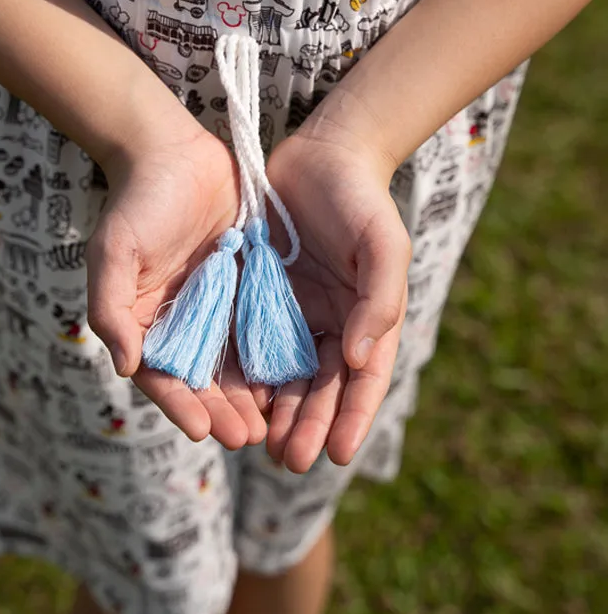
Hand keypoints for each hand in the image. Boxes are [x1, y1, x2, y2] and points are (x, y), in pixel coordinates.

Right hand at [86, 124, 267, 450]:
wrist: (173, 150)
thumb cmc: (137, 202)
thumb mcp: (113, 252)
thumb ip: (112, 309)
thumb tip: (126, 368)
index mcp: (146, 321)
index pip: (163, 376)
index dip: (180, 406)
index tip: (202, 432)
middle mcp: (182, 320)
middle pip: (203, 378)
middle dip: (224, 410)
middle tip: (250, 438)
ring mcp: (217, 304)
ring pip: (237, 360)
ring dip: (252, 393)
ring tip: (275, 422)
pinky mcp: (248, 283)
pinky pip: (262, 325)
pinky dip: (274, 353)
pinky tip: (295, 376)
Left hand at [263, 127, 410, 473]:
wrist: (321, 153)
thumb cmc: (360, 199)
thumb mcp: (382, 245)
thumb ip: (379, 301)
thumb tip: (359, 361)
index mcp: (367, 320)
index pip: (363, 381)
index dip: (352, 419)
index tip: (335, 455)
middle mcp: (332, 325)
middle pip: (320, 388)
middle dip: (308, 426)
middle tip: (290, 460)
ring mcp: (294, 313)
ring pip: (284, 374)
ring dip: (275, 411)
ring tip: (260, 443)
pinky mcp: (260, 296)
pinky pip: (251, 341)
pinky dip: (245, 372)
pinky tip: (231, 397)